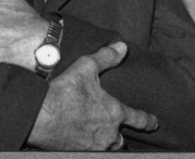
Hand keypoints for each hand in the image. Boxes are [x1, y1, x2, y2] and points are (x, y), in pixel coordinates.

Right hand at [27, 41, 158, 150]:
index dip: (147, 121)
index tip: (154, 123)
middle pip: (121, 140)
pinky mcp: (77, 153)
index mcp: (113, 113)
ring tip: (103, 140)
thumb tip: (123, 47)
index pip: (137, 118)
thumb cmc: (65, 91)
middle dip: (121, 137)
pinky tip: (85, 143)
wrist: (40, 116)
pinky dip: (90, 148)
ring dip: (107, 144)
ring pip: (107, 149)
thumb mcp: (87, 67)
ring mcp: (92, 147)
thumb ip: (107, 57)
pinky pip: (91, 153)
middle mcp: (107, 134)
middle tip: (119, 132)